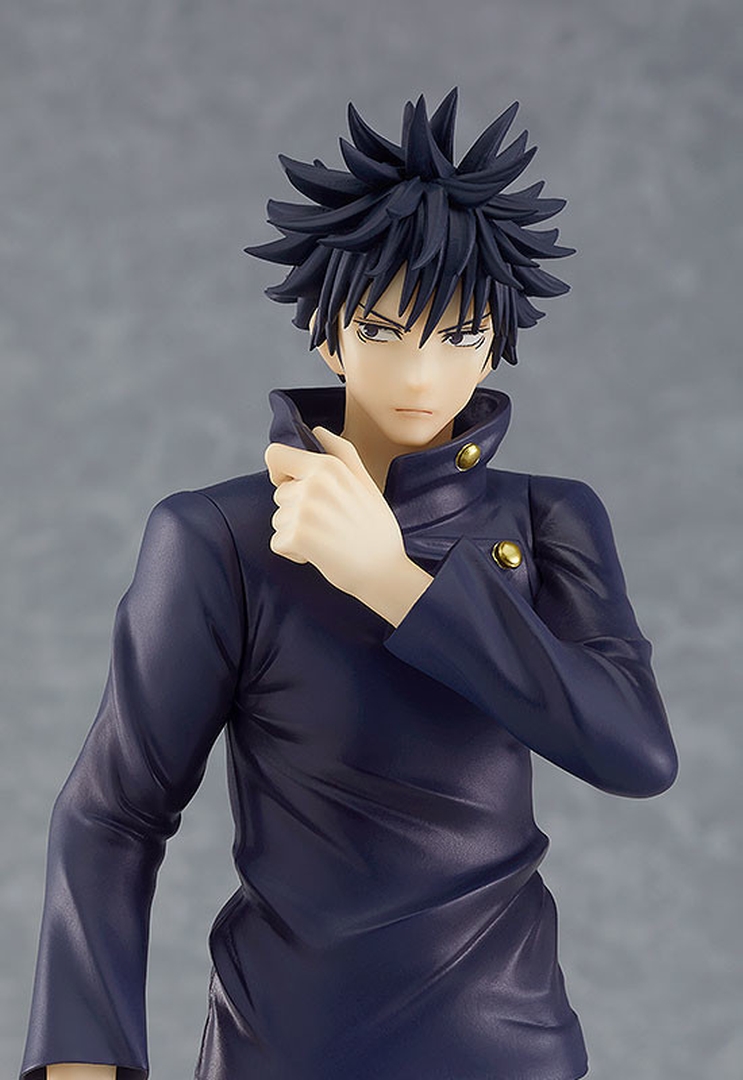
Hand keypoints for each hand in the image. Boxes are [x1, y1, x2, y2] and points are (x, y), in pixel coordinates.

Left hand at [264, 427, 431, 622]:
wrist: (385, 571)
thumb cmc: (376, 529)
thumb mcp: (366, 483)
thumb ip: (341, 453)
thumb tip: (318, 430)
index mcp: (327, 466)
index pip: (274, 454)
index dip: (280, 471)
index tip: (295, 486)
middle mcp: (312, 484)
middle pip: (279, 493)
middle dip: (296, 510)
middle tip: (329, 523)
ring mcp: (303, 510)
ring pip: (278, 519)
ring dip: (296, 533)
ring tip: (327, 538)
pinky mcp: (296, 536)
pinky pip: (277, 542)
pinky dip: (294, 552)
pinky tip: (319, 553)